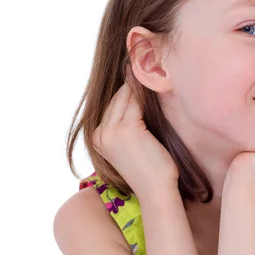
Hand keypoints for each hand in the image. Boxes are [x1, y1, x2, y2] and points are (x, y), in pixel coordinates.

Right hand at [92, 68, 178, 195]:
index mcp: (98, 138)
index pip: (112, 107)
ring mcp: (112, 131)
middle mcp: (100, 134)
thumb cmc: (151, 171)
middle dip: (130, 83)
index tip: (134, 72)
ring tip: (148, 69)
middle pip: (117, 100)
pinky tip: (152, 81)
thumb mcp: (134, 145)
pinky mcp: (128, 129)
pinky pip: (136, 102)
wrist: (156, 190)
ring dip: (137, 84)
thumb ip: (129, 126)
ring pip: (125, 99)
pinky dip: (143, 91)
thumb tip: (138, 100)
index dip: (126, 91)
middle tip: (141, 64)